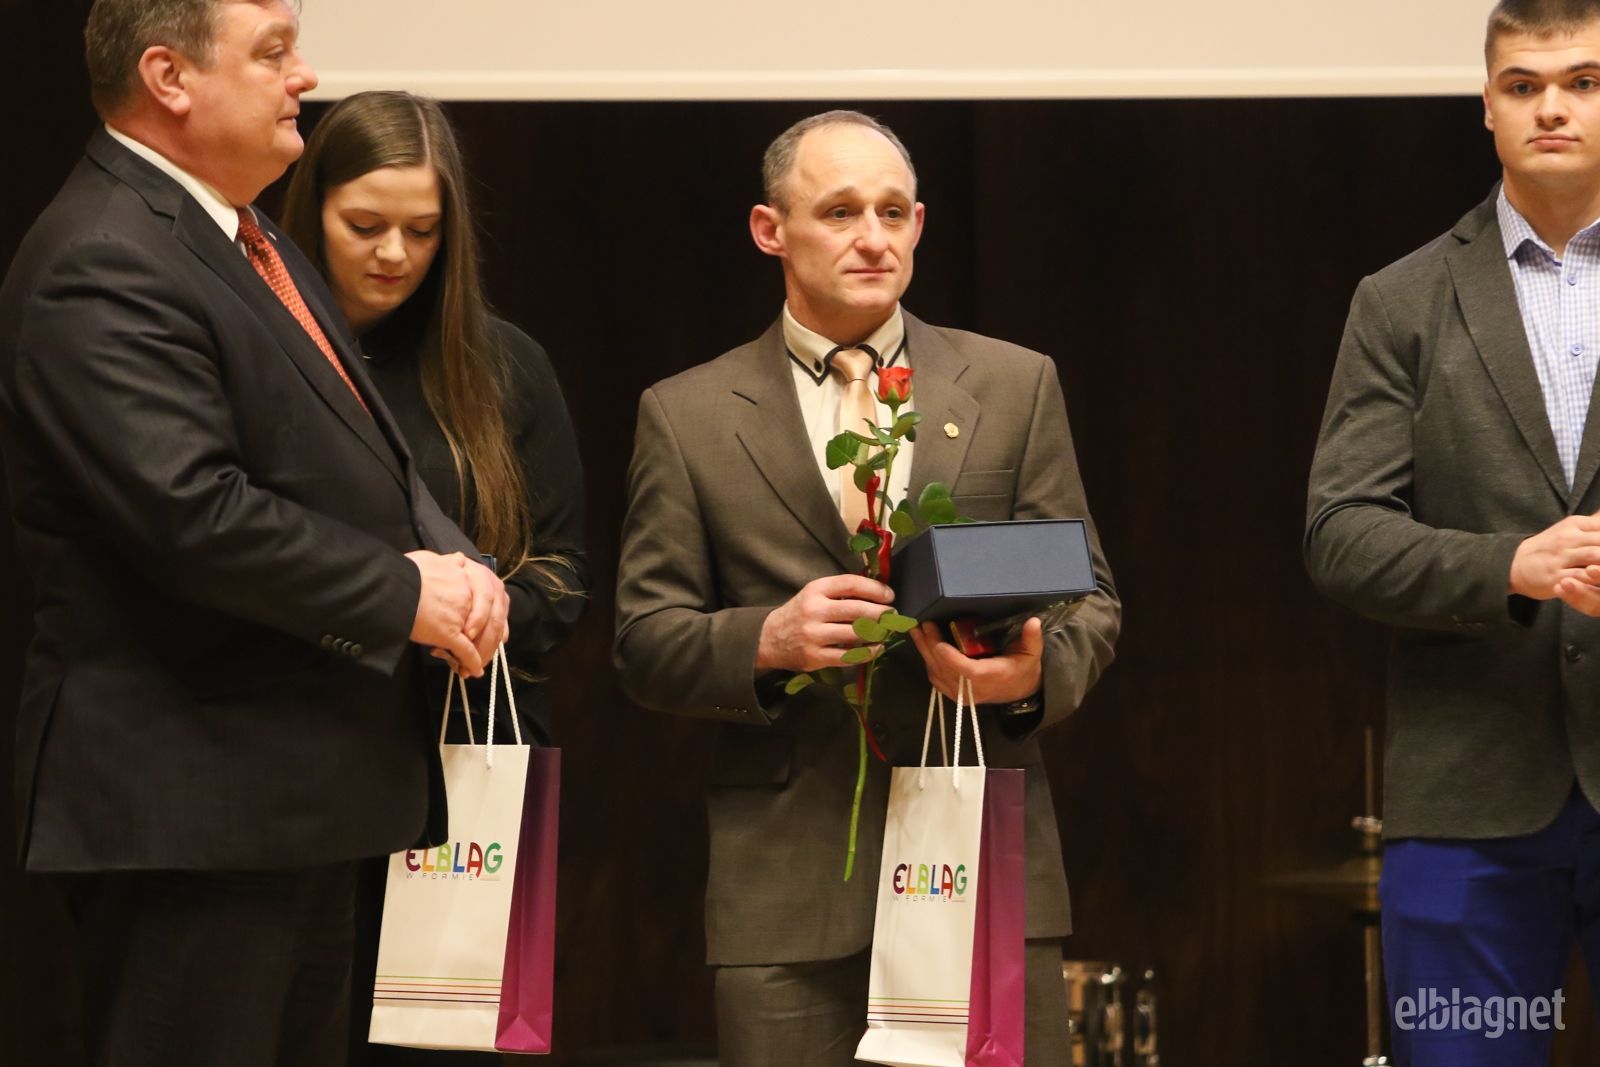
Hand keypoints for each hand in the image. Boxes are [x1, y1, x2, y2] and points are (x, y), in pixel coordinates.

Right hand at [407, 551, 507, 676]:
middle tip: (485, 652)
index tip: (496, 630)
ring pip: (480, 638)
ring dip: (480, 654)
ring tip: (474, 665)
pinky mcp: (450, 633)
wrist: (392, 584)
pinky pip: (466, 651)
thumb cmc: (407, 572)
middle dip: (488, 641)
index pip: (490, 602)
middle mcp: (469, 596)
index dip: (492, 619)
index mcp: (469, 578)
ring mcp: (460, 615)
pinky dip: (472, 663)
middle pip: (489, 622)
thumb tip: (460, 559)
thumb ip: (449, 562)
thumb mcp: (432, 559)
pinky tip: (473, 670)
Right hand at [755, 574, 894, 672]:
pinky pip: (848, 656)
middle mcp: (815, 610)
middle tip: (892, 615)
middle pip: (857, 610)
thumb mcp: (815, 594)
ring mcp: (814, 635)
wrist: (770, 638)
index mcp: (816, 590)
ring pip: (856, 633)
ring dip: (877, 633)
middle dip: (881, 613)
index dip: (875, 589)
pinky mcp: (815, 656)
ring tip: (886, 631)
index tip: (889, 595)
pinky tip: (876, 648)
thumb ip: (840, 592)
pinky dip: (867, 653)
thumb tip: (878, 592)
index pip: (851, 584)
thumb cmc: (800, 613)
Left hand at [910, 617, 1043, 704]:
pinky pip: (936, 680)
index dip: (952, 660)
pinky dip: (928, 663)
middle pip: (946, 670)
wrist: (1020, 691)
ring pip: (937, 675)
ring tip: (917, 631)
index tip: (939, 645)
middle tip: (923, 625)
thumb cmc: (1024, 669)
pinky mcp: (956, 694)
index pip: (968, 672)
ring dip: (925, 653)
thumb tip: (1033, 621)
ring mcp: (963, 694)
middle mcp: (975, 689)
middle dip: (931, 647)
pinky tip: (923, 645)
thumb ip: (1032, 638)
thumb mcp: (1032, 654)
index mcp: (993, 677)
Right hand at [1511, 514, 1599, 613]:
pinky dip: (1596, 580)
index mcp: (1575, 525)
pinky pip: (1581, 578)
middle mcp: (1568, 539)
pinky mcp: (1555, 578)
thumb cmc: (1549, 548)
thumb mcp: (1570, 528)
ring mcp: (1561, 558)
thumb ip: (1594, 522)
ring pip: (1595, 558)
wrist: (1513, 564)